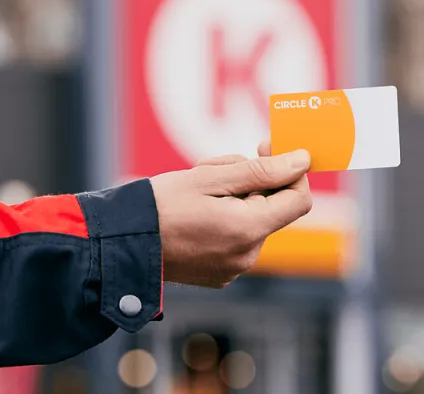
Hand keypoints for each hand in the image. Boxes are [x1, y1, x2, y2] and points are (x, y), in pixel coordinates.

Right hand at [150, 141, 312, 287]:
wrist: (120, 244)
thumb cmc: (160, 206)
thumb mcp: (211, 178)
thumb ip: (262, 171)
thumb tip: (302, 161)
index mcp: (249, 231)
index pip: (299, 199)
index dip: (290, 170)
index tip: (265, 148)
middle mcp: (248, 255)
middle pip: (271, 207)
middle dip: (250, 181)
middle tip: (213, 169)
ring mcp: (234, 268)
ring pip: (252, 219)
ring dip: (234, 198)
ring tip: (197, 192)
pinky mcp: (220, 274)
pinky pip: (237, 238)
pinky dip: (225, 219)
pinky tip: (195, 214)